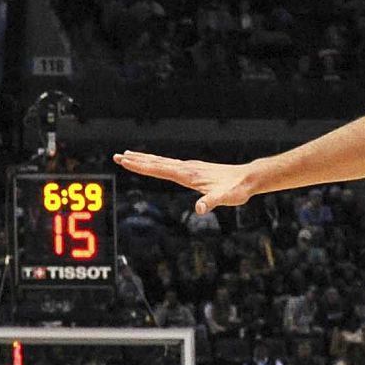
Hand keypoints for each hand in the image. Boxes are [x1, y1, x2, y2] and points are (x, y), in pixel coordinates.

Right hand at [112, 151, 256, 215]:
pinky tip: (155, 163)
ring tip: (129, 155)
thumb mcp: (224, 198)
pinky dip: (157, 162)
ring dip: (144, 159)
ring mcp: (189, 167)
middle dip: (136, 160)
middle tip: (117, 156)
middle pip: (156, 162)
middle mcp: (186, 168)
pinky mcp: (194, 169)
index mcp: (188, 174)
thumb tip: (201, 209)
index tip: (125, 161)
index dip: (141, 166)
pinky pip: (169, 164)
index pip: (159, 169)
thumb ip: (211, 202)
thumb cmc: (236, 189)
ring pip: (161, 161)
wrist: (247, 178)